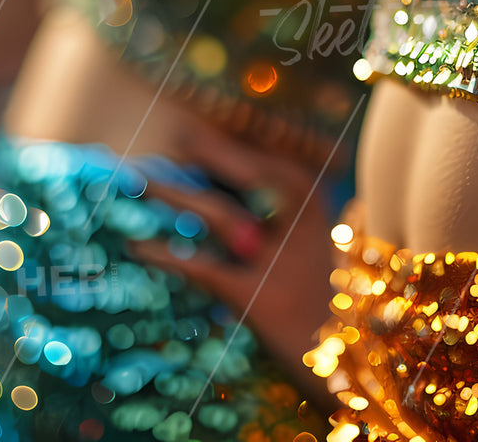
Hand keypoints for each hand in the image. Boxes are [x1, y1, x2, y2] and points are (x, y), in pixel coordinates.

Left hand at [124, 116, 342, 407]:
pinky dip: (164, 254)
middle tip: (164, 134)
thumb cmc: (316, 288)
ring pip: (218, 213)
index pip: (263, 155)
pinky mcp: (257, 297)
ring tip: (137, 181)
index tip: (189, 124)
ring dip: (173, 193)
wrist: (342, 352)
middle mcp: (299, 221)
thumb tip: (213, 171)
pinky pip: (201, 268)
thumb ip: (273, 201)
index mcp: (312, 198)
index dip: (224, 138)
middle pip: (243, 172)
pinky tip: (134, 246)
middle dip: (203, 150)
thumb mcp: (309, 234)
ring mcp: (279, 258)